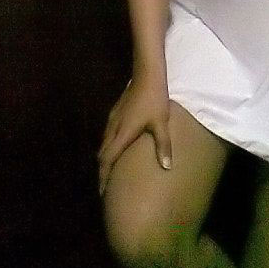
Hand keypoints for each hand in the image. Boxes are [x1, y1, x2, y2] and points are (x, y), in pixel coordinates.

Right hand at [97, 73, 172, 195]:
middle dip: (103, 170)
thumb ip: (163, 145)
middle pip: (102, 154)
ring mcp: (113, 119)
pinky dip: (109, 146)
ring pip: (104, 143)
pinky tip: (117, 147)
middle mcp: (113, 128)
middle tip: (106, 186)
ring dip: (105, 158)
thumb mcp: (160, 123)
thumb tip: (167, 167)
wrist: (147, 75)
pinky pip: (108, 134)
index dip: (103, 177)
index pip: (107, 160)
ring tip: (110, 170)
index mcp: (122, 134)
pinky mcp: (116, 112)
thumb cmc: (154, 99)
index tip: (101, 192)